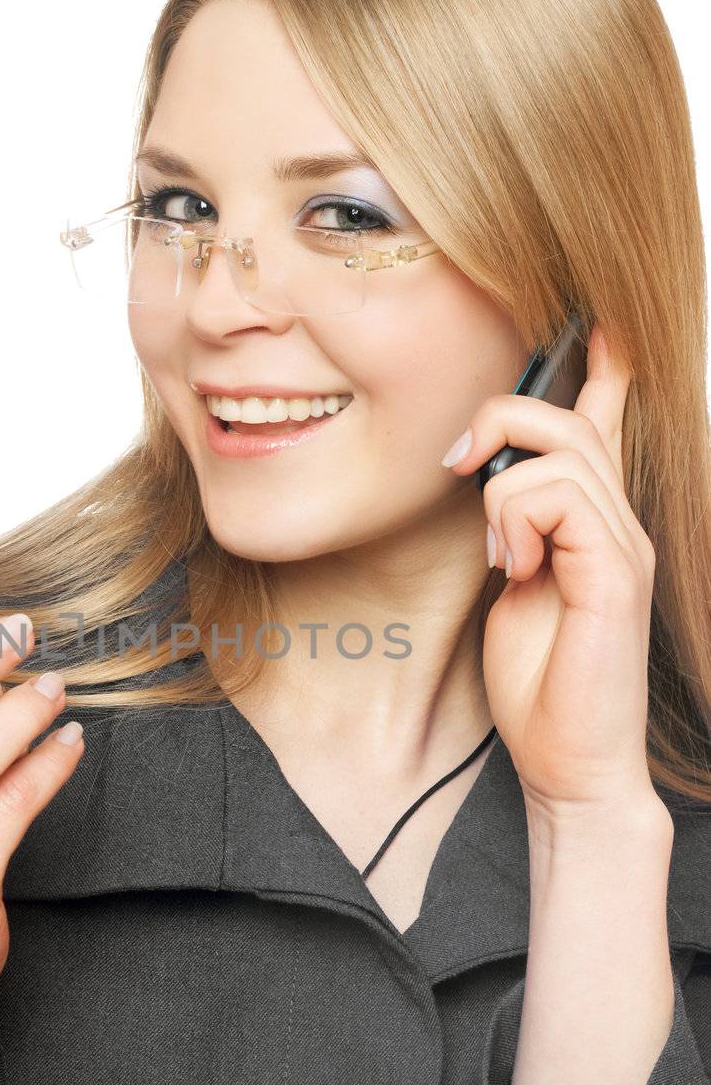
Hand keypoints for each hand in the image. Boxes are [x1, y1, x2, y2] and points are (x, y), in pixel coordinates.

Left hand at [442, 324, 656, 815]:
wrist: (571, 763)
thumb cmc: (540, 685)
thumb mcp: (513, 586)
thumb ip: (513, 528)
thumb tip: (489, 479)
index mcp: (593, 524)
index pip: (604, 425)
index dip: (603, 368)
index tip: (596, 321)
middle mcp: (619, 524)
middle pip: (567, 420)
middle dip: (500, 420)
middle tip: (460, 464)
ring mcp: (624, 545)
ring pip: (556, 452)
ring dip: (501, 493)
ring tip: (500, 554)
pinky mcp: (615, 572)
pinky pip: (555, 495)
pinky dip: (515, 521)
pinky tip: (515, 568)